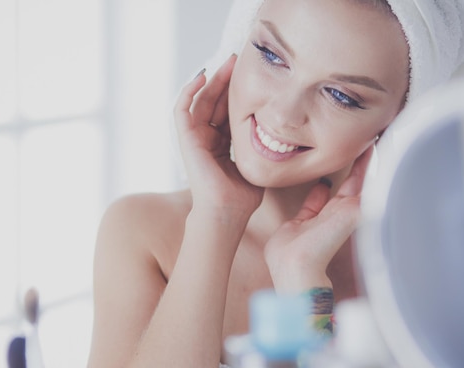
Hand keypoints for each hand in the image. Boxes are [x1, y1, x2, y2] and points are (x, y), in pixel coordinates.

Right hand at [174, 55, 262, 218]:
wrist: (227, 212)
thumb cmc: (242, 196)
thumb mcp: (256, 163)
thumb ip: (260, 146)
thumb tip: (282, 134)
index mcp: (221, 145)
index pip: (227, 111)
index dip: (237, 92)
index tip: (253, 74)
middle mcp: (206, 139)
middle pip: (214, 101)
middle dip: (226, 80)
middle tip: (239, 59)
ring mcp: (194, 138)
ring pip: (200, 100)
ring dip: (212, 80)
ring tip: (226, 63)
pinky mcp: (186, 139)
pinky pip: (182, 109)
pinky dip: (188, 90)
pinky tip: (203, 75)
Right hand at [264, 147, 373, 291]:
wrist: (295, 264)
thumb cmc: (323, 244)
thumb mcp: (350, 213)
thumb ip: (361, 193)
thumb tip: (376, 176)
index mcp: (352, 210)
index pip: (363, 180)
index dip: (367, 161)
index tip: (372, 140)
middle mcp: (339, 211)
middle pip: (350, 182)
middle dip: (354, 163)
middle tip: (356, 140)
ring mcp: (321, 215)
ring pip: (330, 189)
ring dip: (333, 173)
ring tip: (335, 154)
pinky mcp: (303, 219)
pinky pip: (312, 199)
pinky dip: (315, 188)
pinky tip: (318, 177)